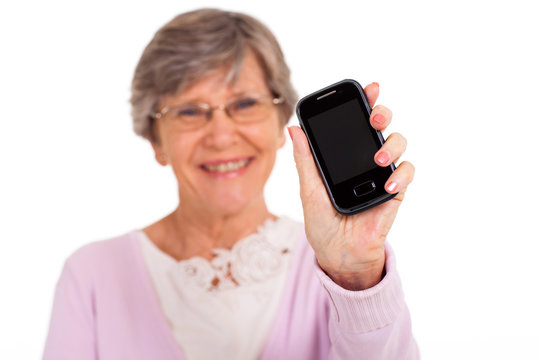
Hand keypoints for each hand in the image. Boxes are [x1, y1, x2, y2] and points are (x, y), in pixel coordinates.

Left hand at [289, 82, 414, 290]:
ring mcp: (382, 174)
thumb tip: (293, 128)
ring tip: (377, 159)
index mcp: (344, 155)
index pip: (356, 122)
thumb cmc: (322, 223)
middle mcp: (365, 160)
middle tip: (373, 117)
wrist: (338, 254)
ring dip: (391, 144)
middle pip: (381, 126)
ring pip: (398, 144)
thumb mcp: (309, 188)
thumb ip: (305, 159)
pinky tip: (386, 182)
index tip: (368, 87)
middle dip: (381, 114)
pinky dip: (400, 173)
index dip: (366, 102)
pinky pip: (406, 173)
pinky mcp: (394, 192)